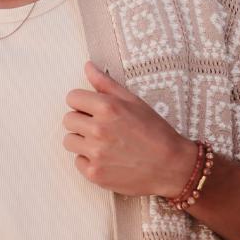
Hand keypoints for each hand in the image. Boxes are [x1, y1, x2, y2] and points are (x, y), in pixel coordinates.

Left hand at [62, 60, 197, 196]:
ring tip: (103, 143)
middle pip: (68, 120)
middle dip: (81, 121)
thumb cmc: (155, 132)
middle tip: (100, 128)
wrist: (171, 166)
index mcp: (107, 107)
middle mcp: (98, 129)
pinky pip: (77, 161)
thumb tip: (87, 66)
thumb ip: (106, 84)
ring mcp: (95, 153)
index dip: (82, 103)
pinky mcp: (94, 173)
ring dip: (82, 141)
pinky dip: (88, 160)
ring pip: (69, 141)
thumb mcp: (134, 101)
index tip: (92, 110)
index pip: (72, 98)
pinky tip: (107, 158)